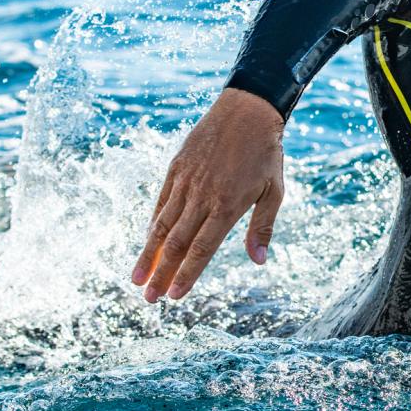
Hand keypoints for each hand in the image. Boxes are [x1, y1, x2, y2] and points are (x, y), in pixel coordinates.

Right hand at [131, 88, 285, 301]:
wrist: (246, 110)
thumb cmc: (265, 154)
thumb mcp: (274, 191)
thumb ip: (262, 227)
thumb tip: (258, 261)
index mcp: (227, 205)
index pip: (201, 249)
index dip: (186, 275)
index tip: (174, 296)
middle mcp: (202, 196)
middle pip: (176, 243)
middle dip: (160, 274)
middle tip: (149, 299)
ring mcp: (186, 182)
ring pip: (161, 225)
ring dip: (147, 255)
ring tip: (136, 279)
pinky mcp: (176, 168)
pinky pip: (161, 203)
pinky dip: (152, 225)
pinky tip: (147, 243)